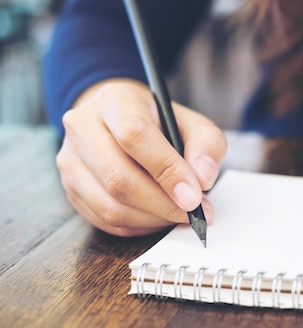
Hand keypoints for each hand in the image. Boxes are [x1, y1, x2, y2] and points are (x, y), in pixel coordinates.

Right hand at [56, 79, 226, 236]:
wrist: (119, 121)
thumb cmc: (159, 122)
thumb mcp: (191, 122)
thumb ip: (206, 144)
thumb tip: (202, 179)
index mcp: (115, 101)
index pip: (134, 135)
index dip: (167, 170)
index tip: (194, 195)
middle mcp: (83, 128)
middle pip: (119, 178)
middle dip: (164, 204)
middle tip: (195, 212)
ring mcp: (70, 161)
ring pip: (110, 206)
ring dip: (153, 219)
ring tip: (180, 214)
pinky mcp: (71, 189)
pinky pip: (105, 221)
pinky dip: (139, 226)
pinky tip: (159, 216)